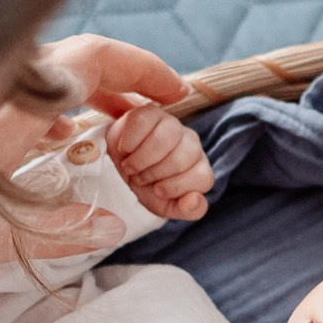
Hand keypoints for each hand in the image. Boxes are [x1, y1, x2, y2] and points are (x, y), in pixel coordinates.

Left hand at [0, 35, 192, 283]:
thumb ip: (51, 231)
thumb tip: (109, 224)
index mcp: (9, 103)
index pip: (95, 60)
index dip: (143, 71)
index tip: (176, 94)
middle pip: (77, 75)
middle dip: (124, 101)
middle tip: (155, 137)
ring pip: (47, 97)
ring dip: (89, 119)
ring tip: (120, 156)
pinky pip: (19, 117)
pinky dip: (52, 133)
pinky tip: (61, 166)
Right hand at [104, 105, 212, 220]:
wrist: (119, 172)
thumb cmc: (147, 188)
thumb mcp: (167, 206)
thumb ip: (188, 210)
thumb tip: (194, 199)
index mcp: (199, 166)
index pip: (202, 178)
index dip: (174, 188)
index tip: (156, 190)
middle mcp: (191, 143)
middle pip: (181, 159)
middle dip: (154, 175)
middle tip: (139, 178)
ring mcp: (171, 124)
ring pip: (165, 138)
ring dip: (141, 159)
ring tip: (130, 166)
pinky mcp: (150, 112)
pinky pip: (142, 122)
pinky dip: (129, 141)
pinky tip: (125, 149)